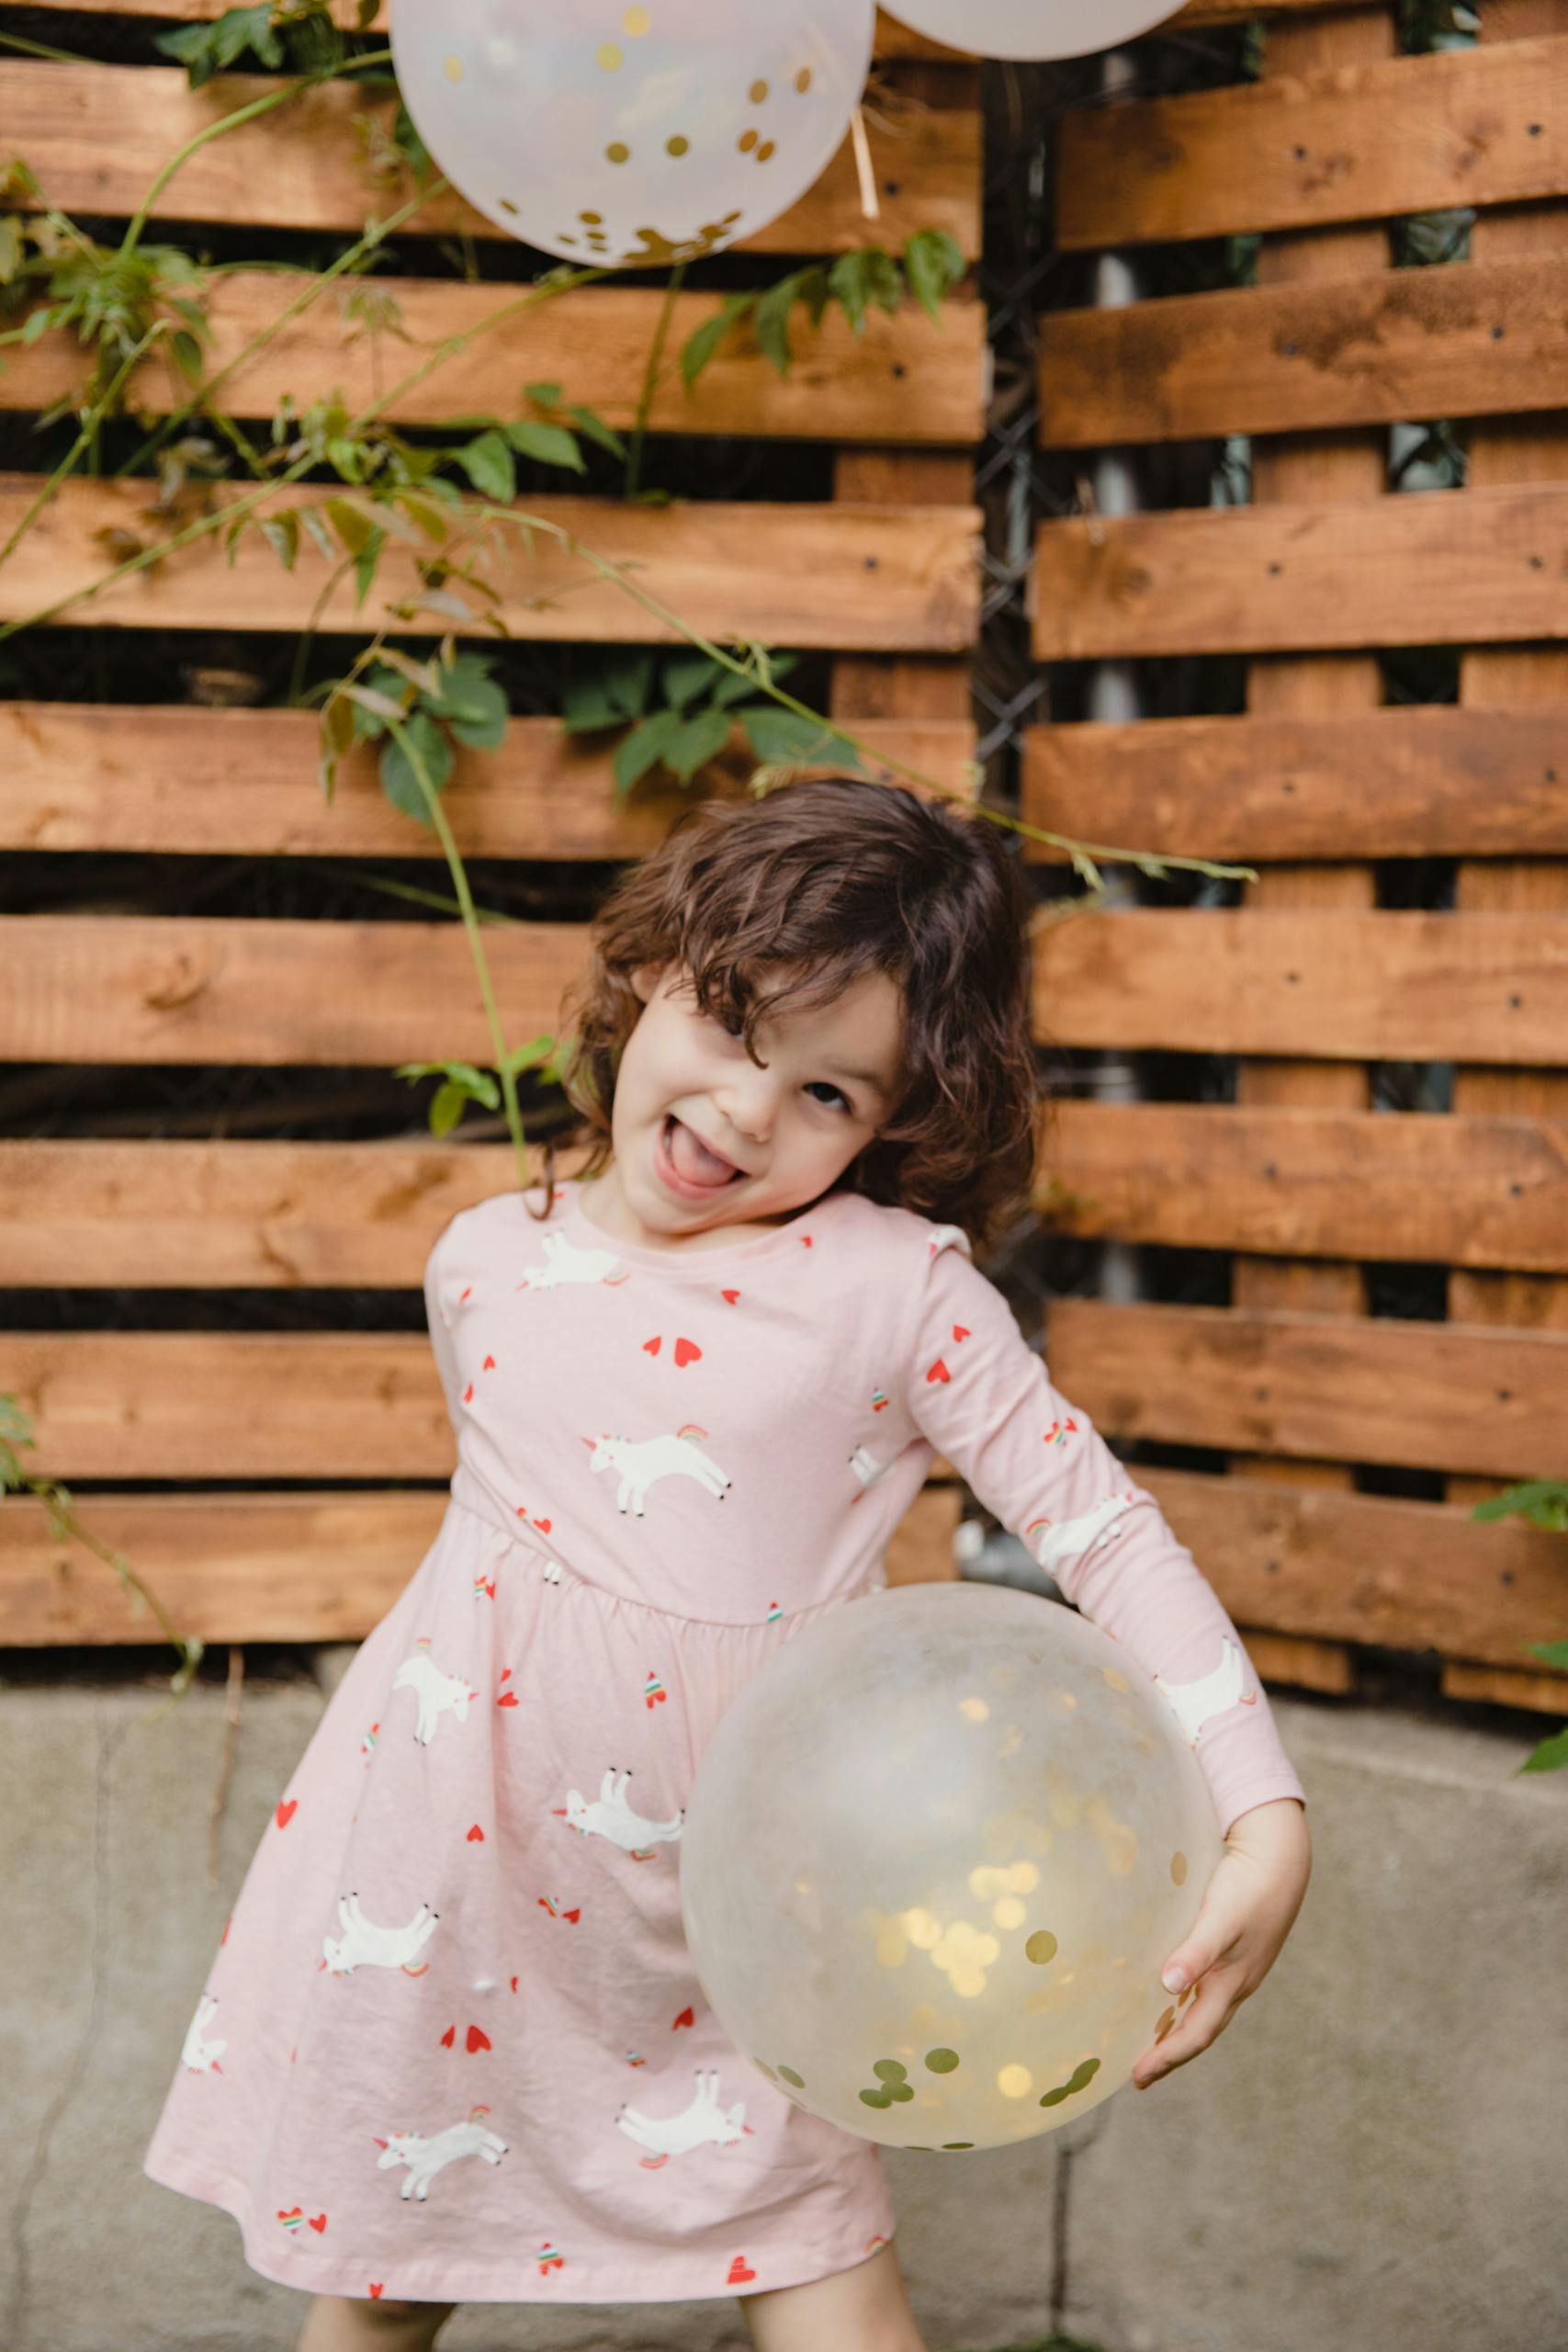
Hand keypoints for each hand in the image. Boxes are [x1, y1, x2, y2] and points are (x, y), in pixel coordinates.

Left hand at [1131, 1796, 1309, 2090]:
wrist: (1280, 1856)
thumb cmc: (1248, 1887)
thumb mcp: (1221, 1920)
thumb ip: (1196, 1952)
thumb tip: (1167, 1986)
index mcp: (1232, 1984)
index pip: (1195, 2035)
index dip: (1166, 2058)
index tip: (1137, 2078)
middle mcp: (1236, 1983)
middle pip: (1200, 2030)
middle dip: (1170, 2054)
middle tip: (1140, 2074)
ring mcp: (1238, 1967)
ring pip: (1204, 2010)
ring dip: (1177, 2029)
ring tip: (1149, 2040)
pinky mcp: (1236, 1949)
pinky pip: (1207, 1987)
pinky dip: (1185, 2000)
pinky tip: (1170, 1990)